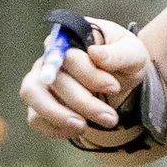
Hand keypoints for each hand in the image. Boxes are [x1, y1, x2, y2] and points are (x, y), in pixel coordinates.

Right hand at [21, 15, 153, 146]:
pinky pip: (35, 117)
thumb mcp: (133, 54)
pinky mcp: (39, 103)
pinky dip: (54, 127)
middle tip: (110, 117)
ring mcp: (40, 78)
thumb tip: (95, 54)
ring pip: (33, 95)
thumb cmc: (123, 62)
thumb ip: (118, 53)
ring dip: (59, 115)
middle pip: (53, 79)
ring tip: (84, 128)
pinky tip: (78, 129)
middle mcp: (49, 56)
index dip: (89, 75)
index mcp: (70, 36)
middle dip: (83, 103)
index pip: (68, 55)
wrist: (121, 83)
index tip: (114, 87)